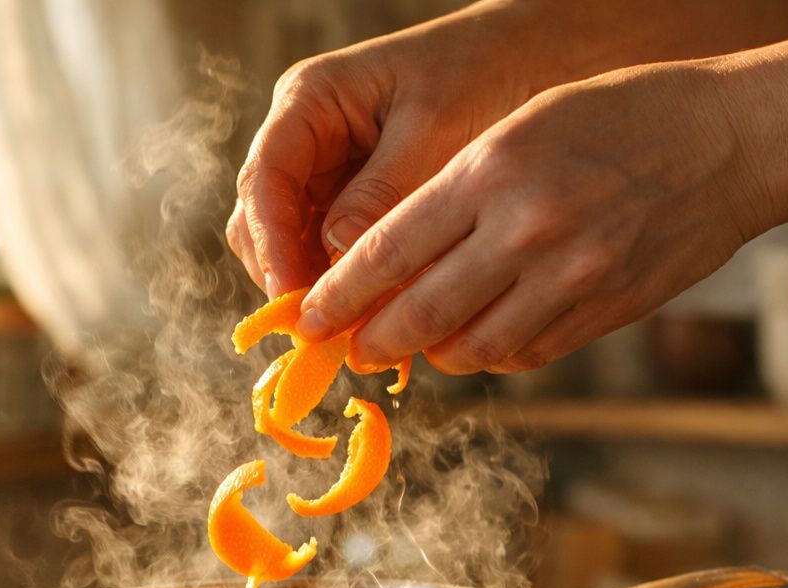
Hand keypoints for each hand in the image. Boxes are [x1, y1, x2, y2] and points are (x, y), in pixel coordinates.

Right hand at [227, 6, 537, 298]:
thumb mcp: (433, 127)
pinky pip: (327, 255)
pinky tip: (373, 312)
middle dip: (284, 274)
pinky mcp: (349, 206)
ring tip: (350, 328)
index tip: (293, 298)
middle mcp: (303, 139)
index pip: (264, 178)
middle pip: (261, 220)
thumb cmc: (480, 74)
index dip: (271, 243)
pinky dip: (344, 286)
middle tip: (323, 328)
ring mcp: (322, 174)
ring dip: (312, 287)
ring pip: (288, 246)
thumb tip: (338, 254)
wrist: (526, 58)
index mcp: (309, 100)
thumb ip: (383, 190)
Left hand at [294, 61, 775, 373]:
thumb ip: (452, 195)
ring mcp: (571, 276)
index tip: (307, 318)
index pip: (386, 252)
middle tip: (352, 348)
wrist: (735, 139)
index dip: (337, 297)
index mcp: (493, 171)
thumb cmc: (619, 117)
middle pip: (417, 314)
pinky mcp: (606, 310)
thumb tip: (384, 262)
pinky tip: (480, 337)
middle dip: (372, 340)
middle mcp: (526, 229)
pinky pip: (526, 354)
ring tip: (418, 343)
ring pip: (469, 347)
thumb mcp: (521, 128)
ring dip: (432, 353)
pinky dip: (490, 354)